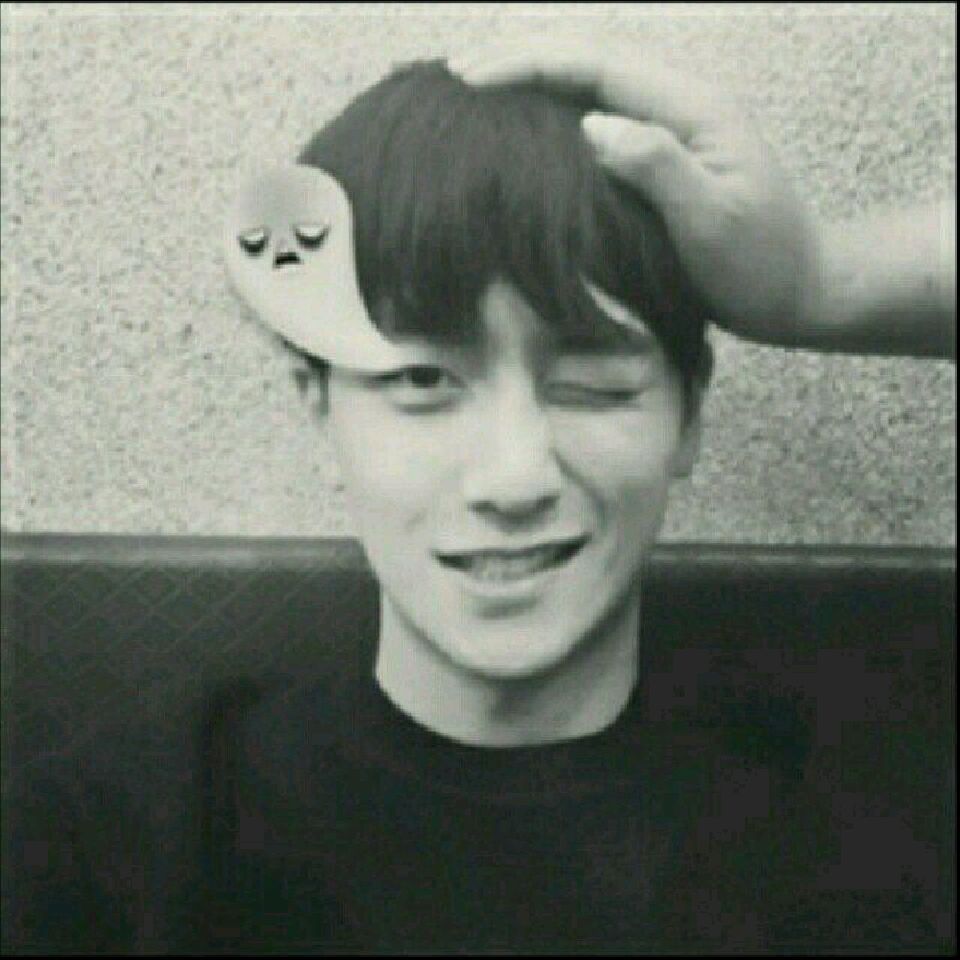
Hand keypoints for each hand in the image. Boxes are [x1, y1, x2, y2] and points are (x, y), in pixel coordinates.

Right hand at [450, 41, 823, 347]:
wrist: (799, 290)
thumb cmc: (762, 263)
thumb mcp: (714, 218)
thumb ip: (658, 165)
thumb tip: (591, 125)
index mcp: (692, 108)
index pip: (599, 64)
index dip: (532, 62)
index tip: (472, 78)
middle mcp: (681, 105)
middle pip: (592, 58)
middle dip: (524, 56)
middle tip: (459, 73)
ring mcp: (674, 129)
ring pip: (595, 83)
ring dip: (538, 78)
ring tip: (482, 87)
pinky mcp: (666, 157)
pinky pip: (603, 118)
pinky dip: (559, 113)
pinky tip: (530, 129)